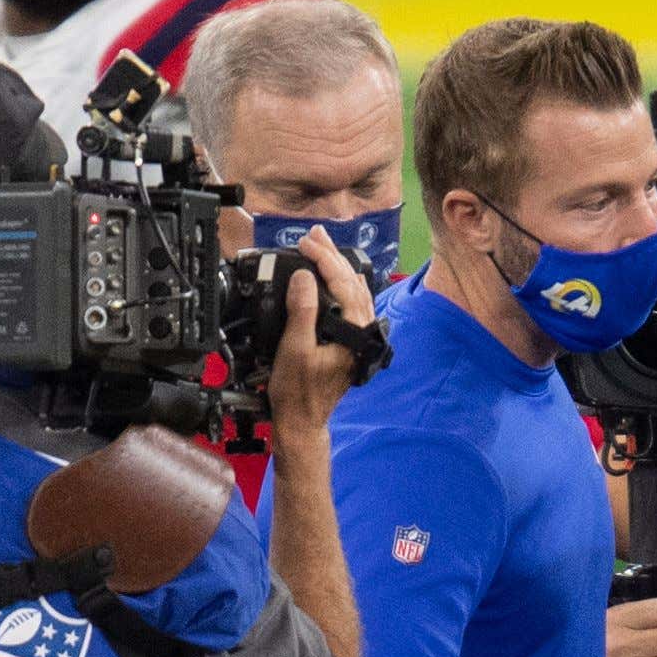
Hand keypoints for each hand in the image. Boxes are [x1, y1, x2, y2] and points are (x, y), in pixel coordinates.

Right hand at [266, 230, 377, 446]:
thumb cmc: (298, 392)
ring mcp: (357, 336)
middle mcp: (361, 331)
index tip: (304, 244)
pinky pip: (351, 303)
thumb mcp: (295, 348)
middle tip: (314, 234)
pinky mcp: (349, 340)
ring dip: (337, 266)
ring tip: (322, 246)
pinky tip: (335, 277)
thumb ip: (302, 310)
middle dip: (332, 255)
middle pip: (351, 282)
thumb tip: (305, 276)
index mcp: (353, 331)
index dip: (323, 258)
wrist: (302, 421)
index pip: (342, 282)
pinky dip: (341, 284)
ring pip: (354, 290)